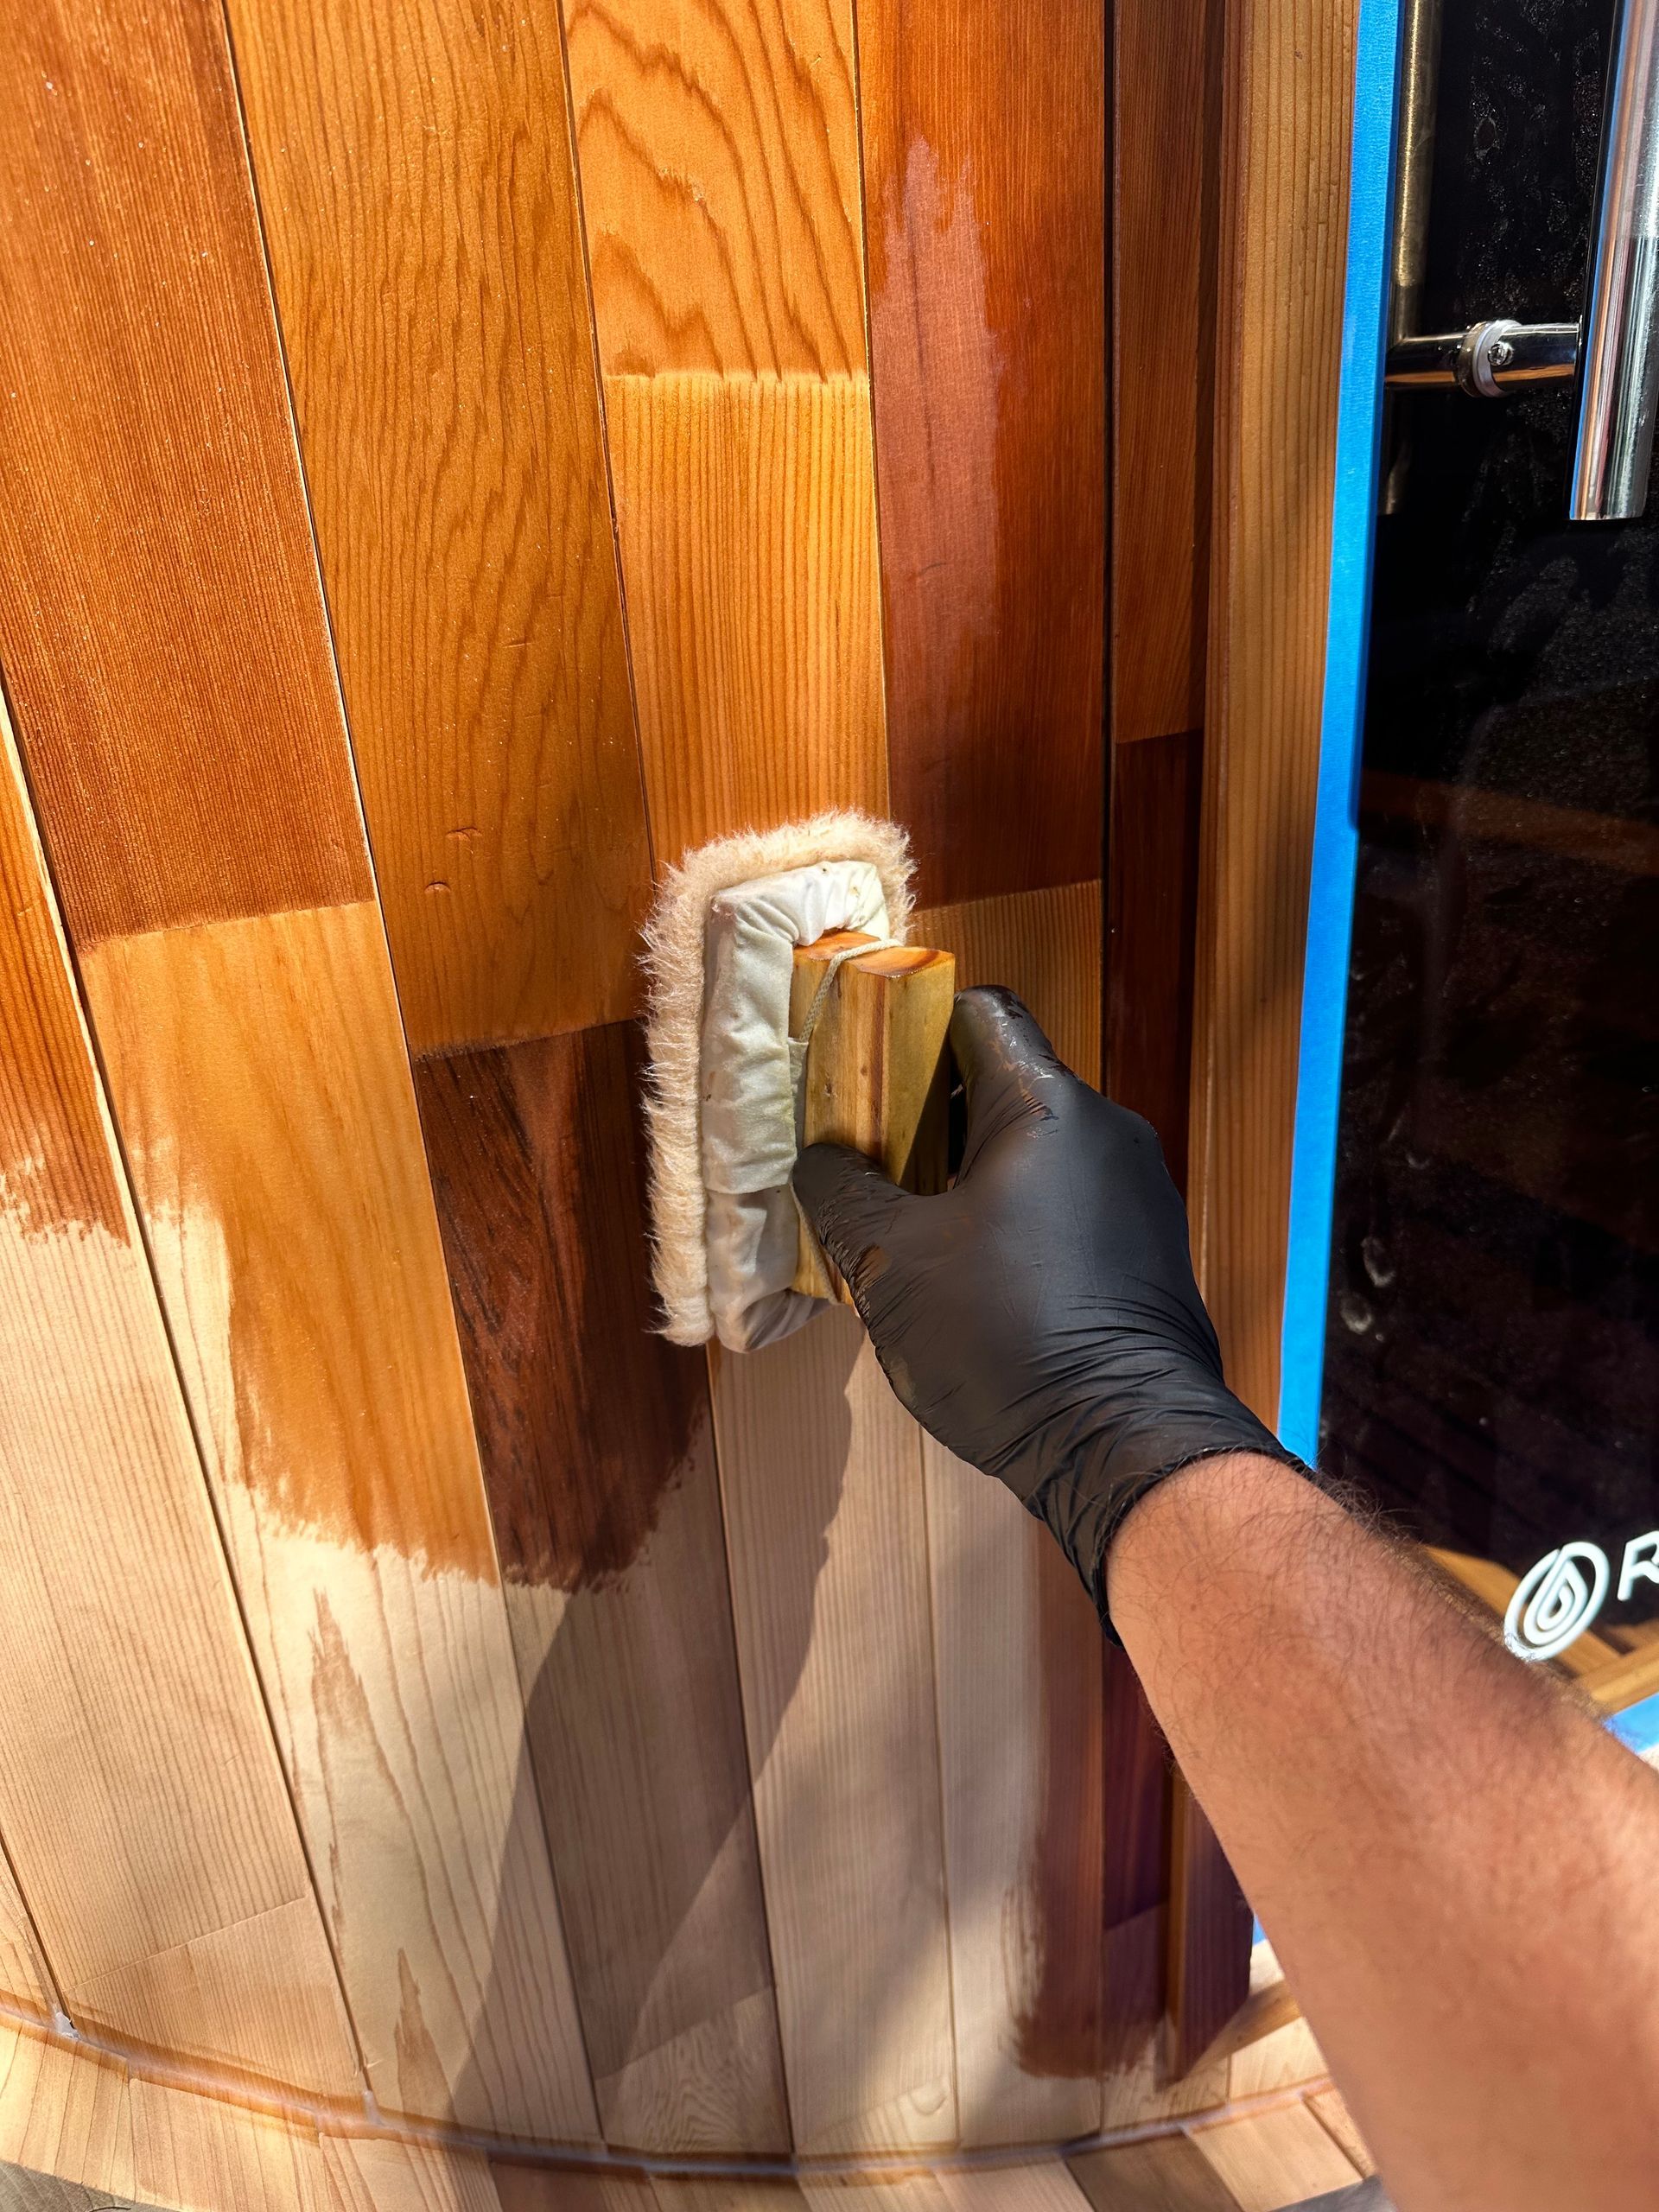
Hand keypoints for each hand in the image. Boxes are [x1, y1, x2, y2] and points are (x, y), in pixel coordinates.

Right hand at [791, 987, 1298, 1629]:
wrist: (1126, 1445)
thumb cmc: (1005, 1336)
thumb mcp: (893, 1264)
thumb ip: (844, 1195)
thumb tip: (819, 1158)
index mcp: (1049, 1107)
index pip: (980, 1013)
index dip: (913, 1026)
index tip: (863, 1072)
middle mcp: (1107, 1132)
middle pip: (1007, 1084)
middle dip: (931, 1116)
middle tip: (867, 1162)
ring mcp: (1139, 1193)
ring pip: (1039, 1152)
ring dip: (971, 1175)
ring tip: (910, 1230)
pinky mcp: (1151, 1252)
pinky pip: (1070, 1204)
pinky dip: (1017, 1219)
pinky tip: (973, 1280)